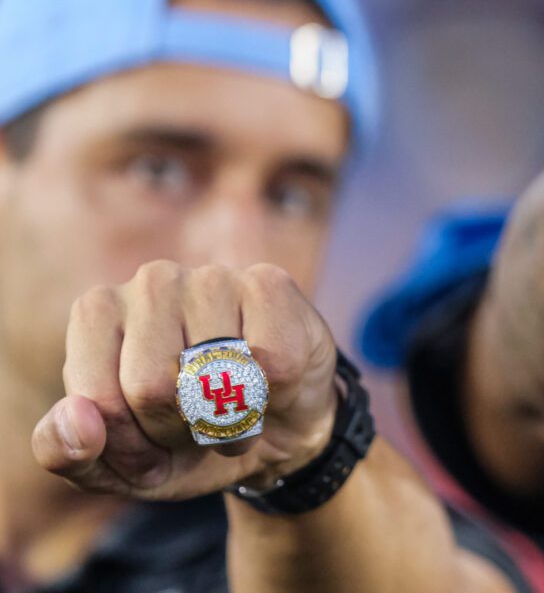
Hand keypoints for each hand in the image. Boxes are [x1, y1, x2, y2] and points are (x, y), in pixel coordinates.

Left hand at [32, 262, 338, 498]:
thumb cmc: (188, 439)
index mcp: (96, 314)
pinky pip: (273, 366)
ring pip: (215, 377)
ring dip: (233, 421)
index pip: (98, 403)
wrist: (277, 426)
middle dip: (181, 432)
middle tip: (200, 425)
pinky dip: (275, 397)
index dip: (132, 447)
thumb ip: (67, 452)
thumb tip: (78, 419)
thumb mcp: (119, 466)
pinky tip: (272, 387)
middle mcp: (151, 282)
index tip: (152, 443)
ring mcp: (214, 277)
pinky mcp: (270, 285)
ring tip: (237, 406)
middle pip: (153, 389)